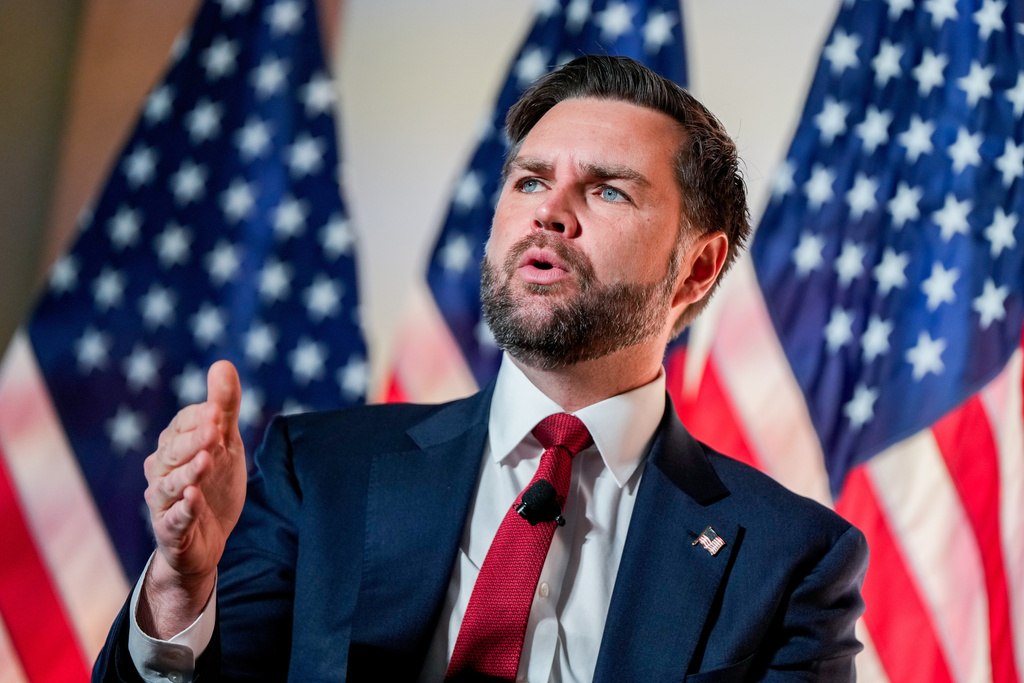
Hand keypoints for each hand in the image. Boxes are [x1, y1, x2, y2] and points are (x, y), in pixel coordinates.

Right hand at [138, 360, 246, 636]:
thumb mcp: (226, 444)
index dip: (200, 418)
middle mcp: (162, 471)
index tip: (219, 411)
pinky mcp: (171, 531)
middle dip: (193, 440)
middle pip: (173, 452)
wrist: (209, 540)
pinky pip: (174, 520)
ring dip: (187, 472)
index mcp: (173, 446)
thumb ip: (224, 407)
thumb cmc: (213, 484)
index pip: (181, 425)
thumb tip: (223, 363)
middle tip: (215, 430)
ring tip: (205, 461)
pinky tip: (193, 499)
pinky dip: (183, 510)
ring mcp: (164, 502)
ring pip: (170, 485)